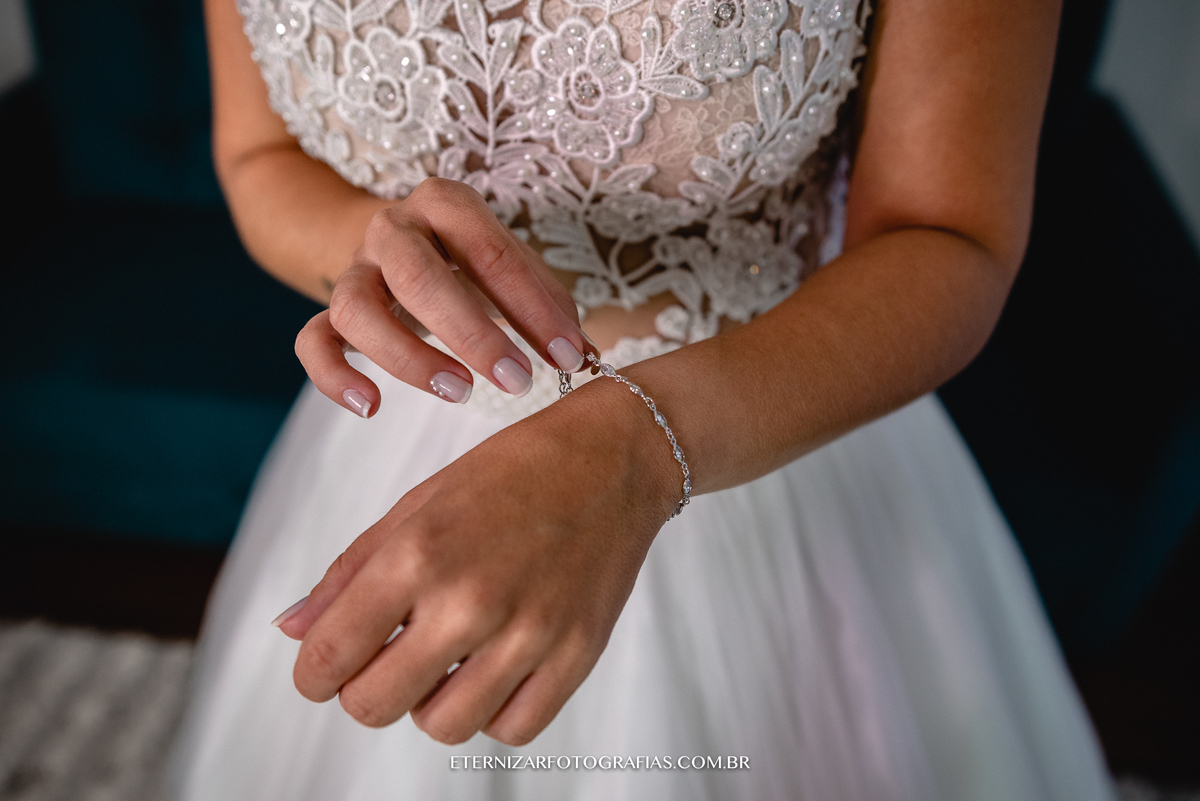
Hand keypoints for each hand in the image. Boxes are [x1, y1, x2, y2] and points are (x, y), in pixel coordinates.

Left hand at [275, 380, 680, 743]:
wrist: (613, 458)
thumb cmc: (511, 472)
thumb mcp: (419, 504)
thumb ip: (351, 571)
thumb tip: (292, 632)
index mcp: (418, 553)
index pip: (330, 654)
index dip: (313, 674)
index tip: (323, 670)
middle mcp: (470, 600)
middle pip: (375, 704)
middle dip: (363, 691)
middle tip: (383, 662)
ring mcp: (528, 633)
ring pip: (442, 726)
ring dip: (429, 703)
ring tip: (446, 661)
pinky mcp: (576, 654)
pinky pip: (512, 728)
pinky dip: (493, 711)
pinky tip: (494, 669)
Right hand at [295, 177, 591, 416]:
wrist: (402, 243)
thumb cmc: (472, 261)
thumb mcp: (514, 268)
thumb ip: (549, 308)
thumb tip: (586, 360)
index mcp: (446, 205)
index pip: (491, 254)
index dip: (532, 309)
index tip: (569, 356)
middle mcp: (392, 228)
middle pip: (418, 276)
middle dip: (473, 334)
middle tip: (518, 380)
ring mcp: (355, 268)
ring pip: (356, 309)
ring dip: (408, 357)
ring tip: (459, 392)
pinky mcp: (330, 308)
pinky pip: (312, 340)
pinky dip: (334, 375)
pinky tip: (371, 407)